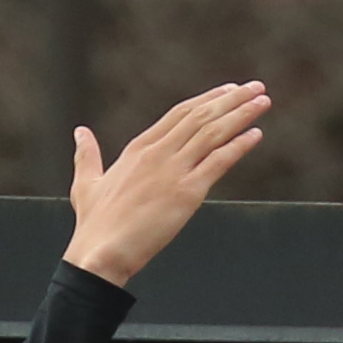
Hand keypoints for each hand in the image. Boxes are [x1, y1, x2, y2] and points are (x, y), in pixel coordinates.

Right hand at [63, 83, 270, 287]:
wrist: (100, 253)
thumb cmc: (93, 225)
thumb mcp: (86, 183)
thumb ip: (88, 155)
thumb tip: (80, 133)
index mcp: (139, 148)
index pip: (180, 113)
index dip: (208, 99)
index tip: (228, 91)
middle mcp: (159, 153)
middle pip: (202, 116)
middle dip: (233, 99)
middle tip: (255, 88)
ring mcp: (173, 171)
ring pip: (214, 133)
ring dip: (241, 115)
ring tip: (262, 102)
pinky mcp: (187, 193)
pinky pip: (219, 162)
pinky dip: (239, 146)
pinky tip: (255, 135)